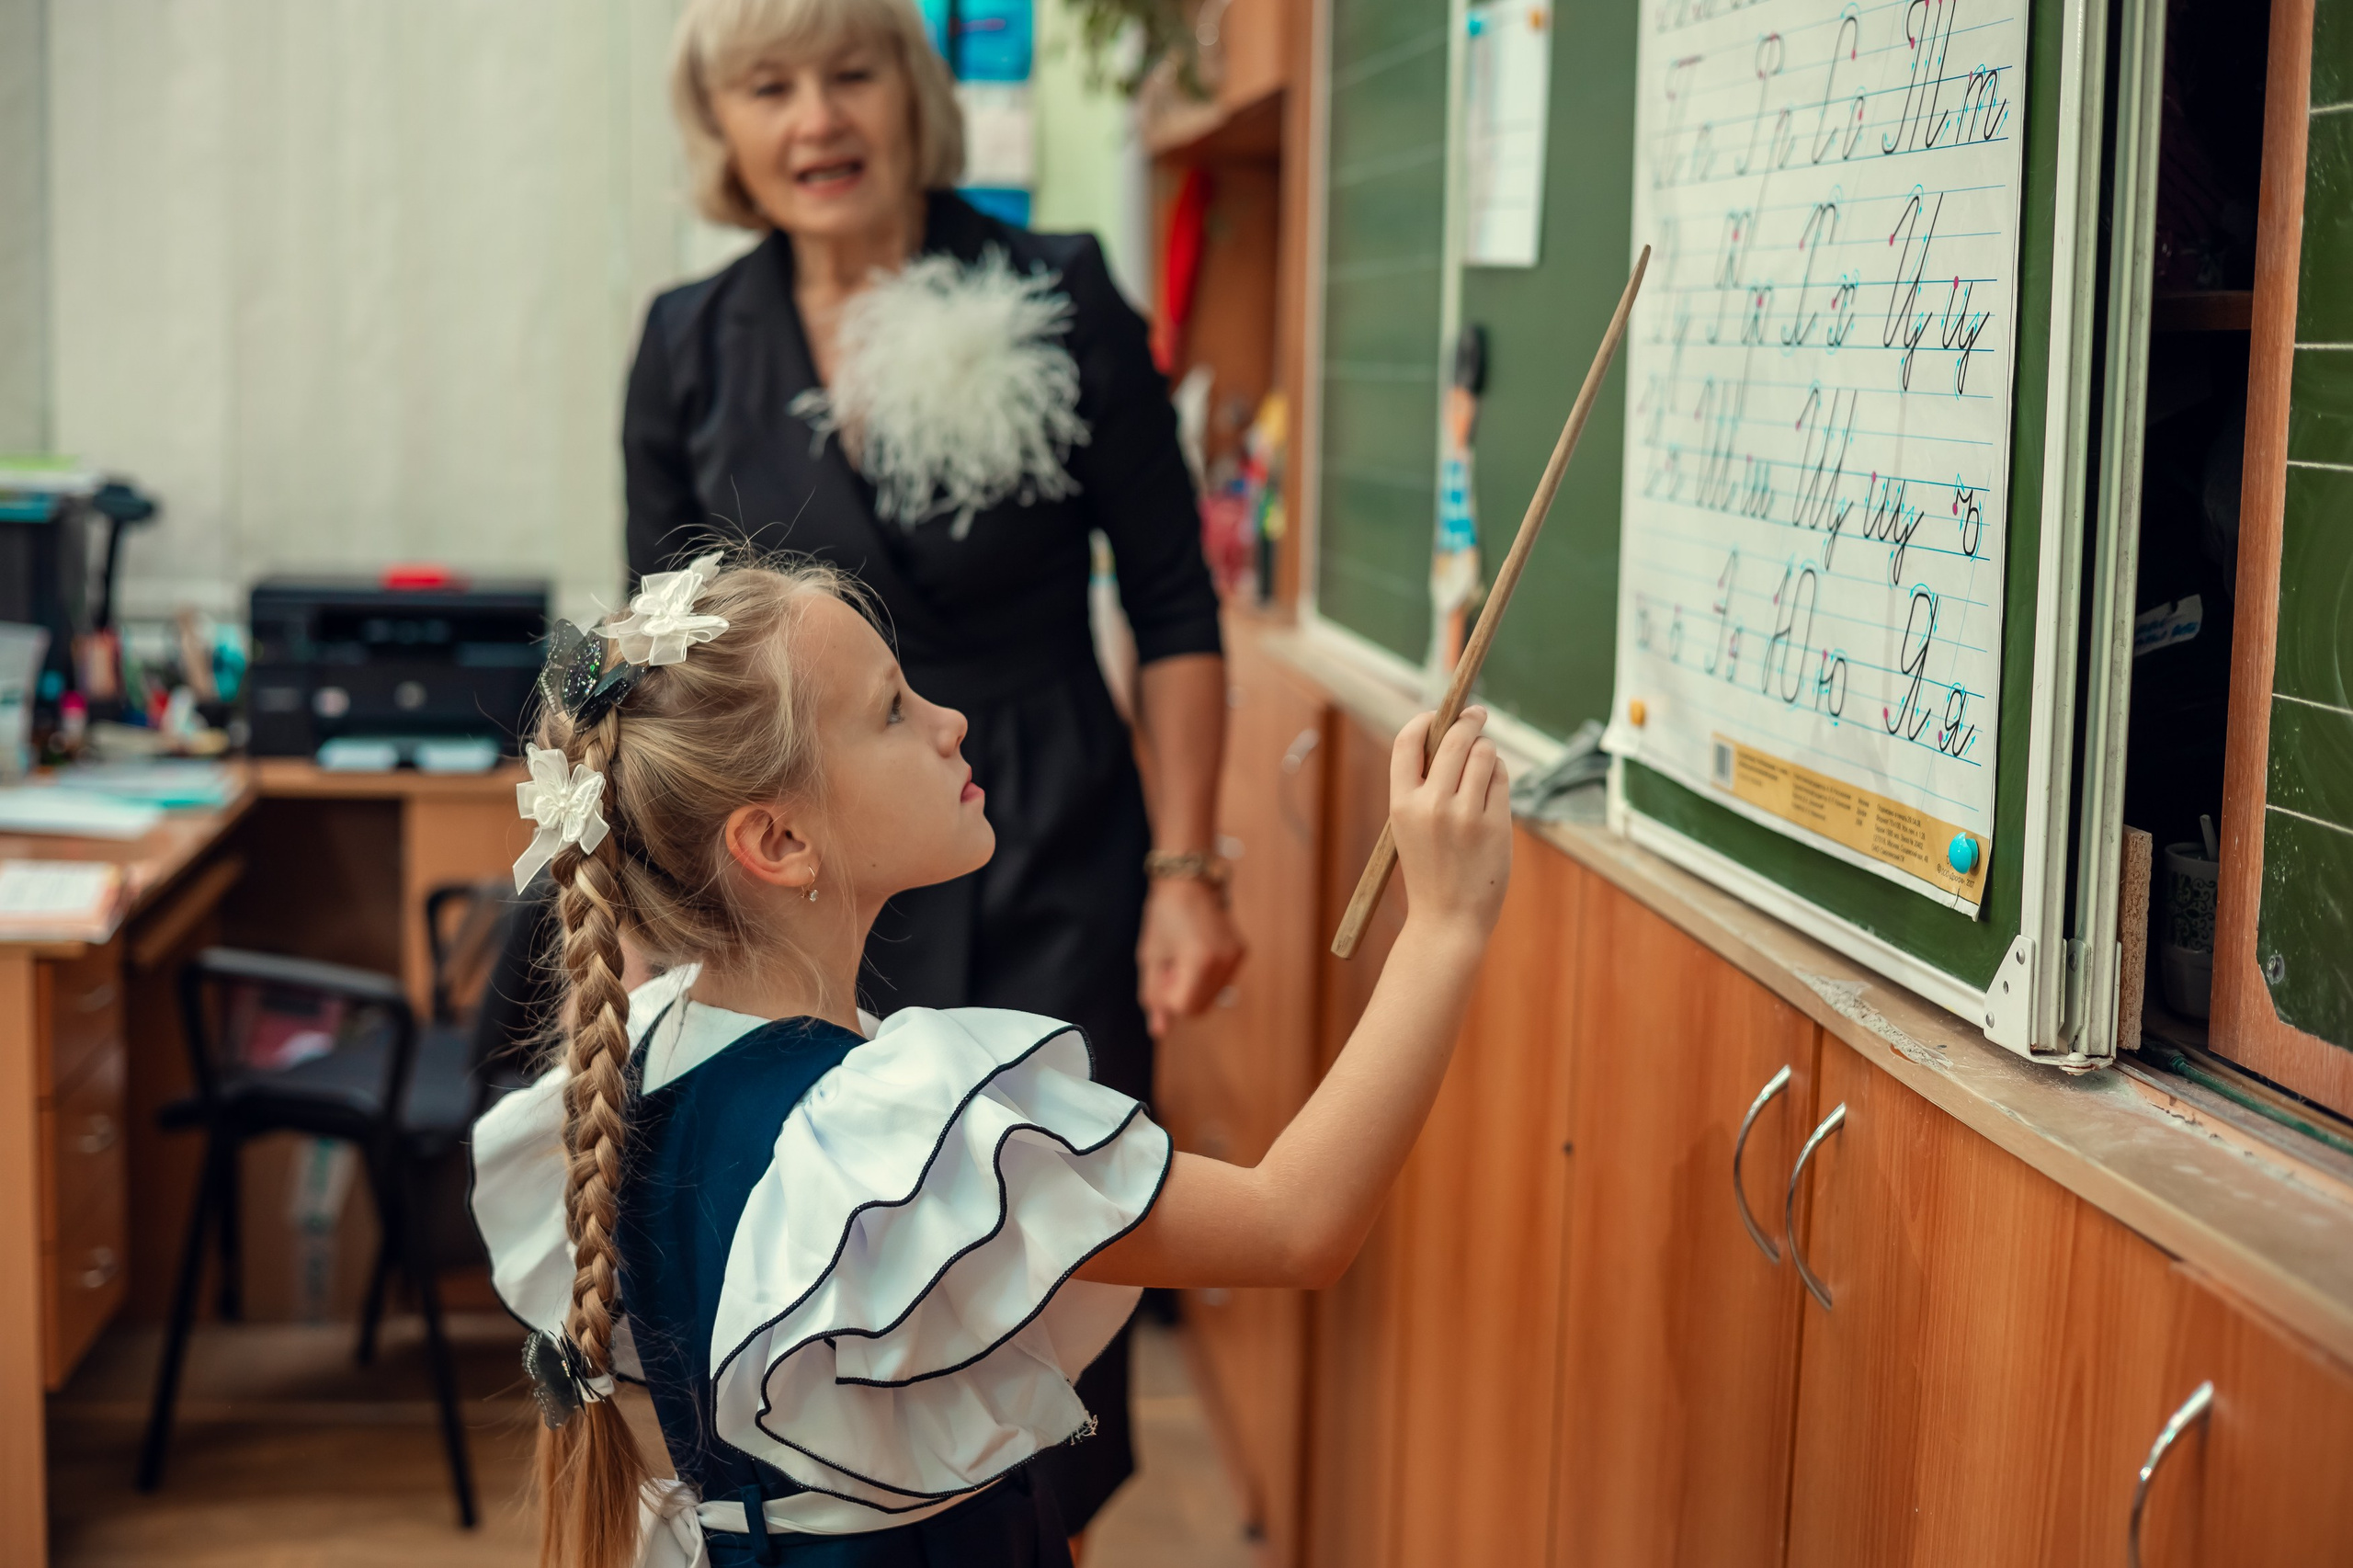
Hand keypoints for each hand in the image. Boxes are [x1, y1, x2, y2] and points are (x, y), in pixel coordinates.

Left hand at [1137, 875, 1248, 1036]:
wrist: (1188, 880)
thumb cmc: (1164, 915)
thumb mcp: (1151, 957)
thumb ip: (1154, 996)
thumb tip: (1159, 1032)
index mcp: (1200, 960)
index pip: (1184, 1009)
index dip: (1167, 997)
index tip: (1163, 971)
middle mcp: (1224, 960)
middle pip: (1200, 1009)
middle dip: (1181, 995)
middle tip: (1171, 965)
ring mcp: (1236, 957)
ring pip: (1212, 998)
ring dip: (1194, 987)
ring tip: (1183, 957)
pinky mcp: (1241, 952)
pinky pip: (1221, 982)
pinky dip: (1206, 977)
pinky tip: (1196, 952)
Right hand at [1388, 706, 1510, 936]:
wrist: (1447, 920)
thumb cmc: (1430, 871)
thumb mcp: (1409, 827)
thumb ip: (1422, 786)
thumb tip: (1448, 736)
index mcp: (1401, 804)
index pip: (1407, 742)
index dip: (1424, 720)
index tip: (1438, 715)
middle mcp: (1431, 805)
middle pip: (1453, 738)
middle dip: (1468, 720)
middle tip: (1477, 714)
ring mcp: (1464, 815)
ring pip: (1483, 754)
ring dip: (1487, 749)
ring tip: (1484, 762)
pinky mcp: (1494, 824)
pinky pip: (1501, 778)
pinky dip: (1499, 774)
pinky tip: (1493, 785)